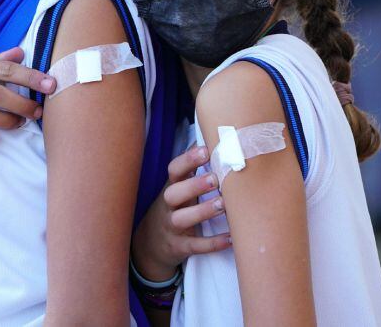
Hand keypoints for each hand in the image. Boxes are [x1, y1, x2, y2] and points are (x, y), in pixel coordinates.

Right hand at [131, 144, 231, 280]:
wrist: (150, 245)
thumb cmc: (174, 207)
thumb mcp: (178, 186)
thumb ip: (193, 166)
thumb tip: (211, 134)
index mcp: (171, 186)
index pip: (174, 170)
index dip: (188, 159)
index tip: (206, 150)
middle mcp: (168, 205)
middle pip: (174, 193)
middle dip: (194, 185)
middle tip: (215, 178)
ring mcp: (171, 227)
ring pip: (182, 219)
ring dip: (202, 211)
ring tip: (223, 204)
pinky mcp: (179, 247)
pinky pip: (194, 245)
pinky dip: (212, 243)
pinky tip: (231, 238)